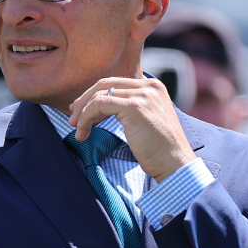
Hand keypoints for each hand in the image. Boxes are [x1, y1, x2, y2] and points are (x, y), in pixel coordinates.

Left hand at [68, 77, 195, 182]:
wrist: (175, 164)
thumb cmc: (159, 150)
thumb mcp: (145, 120)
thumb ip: (128, 107)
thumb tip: (98, 105)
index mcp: (153, 86)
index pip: (114, 82)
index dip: (92, 95)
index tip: (79, 111)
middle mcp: (149, 86)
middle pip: (104, 84)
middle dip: (83, 101)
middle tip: (72, 119)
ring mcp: (143, 95)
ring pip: (99, 95)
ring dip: (82, 113)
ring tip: (78, 130)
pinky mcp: (134, 107)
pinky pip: (99, 104)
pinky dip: (86, 117)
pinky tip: (83, 132)